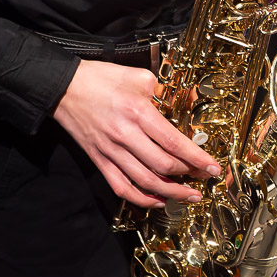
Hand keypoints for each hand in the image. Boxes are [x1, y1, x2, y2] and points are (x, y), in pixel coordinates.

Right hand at [52, 59, 218, 207]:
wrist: (64, 88)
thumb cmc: (101, 79)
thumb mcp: (139, 76)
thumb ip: (164, 91)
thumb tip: (187, 102)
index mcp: (138, 112)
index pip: (174, 143)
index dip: (197, 158)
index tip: (213, 167)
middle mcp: (125, 136)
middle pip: (163, 165)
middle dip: (189, 175)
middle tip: (204, 178)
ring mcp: (111, 151)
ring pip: (145, 181)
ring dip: (171, 192)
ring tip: (189, 196)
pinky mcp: (99, 160)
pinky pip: (121, 187)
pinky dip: (141, 198)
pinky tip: (157, 200)